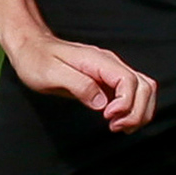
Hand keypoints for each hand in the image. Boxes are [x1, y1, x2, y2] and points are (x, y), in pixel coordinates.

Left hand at [4, 34, 157, 132]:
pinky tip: (119, 121)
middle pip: (145, 87)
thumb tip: (102, 103)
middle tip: (116, 127)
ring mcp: (112, 71)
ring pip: (144, 90)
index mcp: (98, 61)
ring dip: (139, 112)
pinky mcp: (109, 80)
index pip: (129, 81)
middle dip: (137, 112)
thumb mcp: (51, 74)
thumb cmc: (37, 60)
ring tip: (120, 127)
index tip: (108, 117)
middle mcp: (110, 64)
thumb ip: (78, 85)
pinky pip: (134, 93)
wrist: (31, 47)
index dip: (125, 103)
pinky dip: (134, 109)